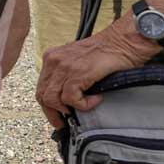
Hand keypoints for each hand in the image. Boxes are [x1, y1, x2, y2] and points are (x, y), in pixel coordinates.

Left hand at [36, 17, 154, 128]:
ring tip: (84, 106)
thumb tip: (65, 101)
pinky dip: (84, 104)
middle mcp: (54, 61)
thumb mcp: (78, 62)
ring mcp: (64, 66)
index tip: (56, 117)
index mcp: (52, 58)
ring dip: (68, 109)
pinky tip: (97, 98)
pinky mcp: (77, 73)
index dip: (47, 106)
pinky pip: (71, 99)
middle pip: (42, 95)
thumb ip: (67, 76)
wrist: (123, 41)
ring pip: (52, 99)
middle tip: (66, 122)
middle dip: (53, 113)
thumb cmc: (106, 52)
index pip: (40, 87)